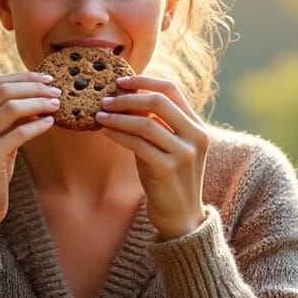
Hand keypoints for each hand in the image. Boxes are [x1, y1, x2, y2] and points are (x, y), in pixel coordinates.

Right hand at [0, 72, 60, 262]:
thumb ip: (7, 118)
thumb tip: (37, 95)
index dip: (23, 77)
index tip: (46, 78)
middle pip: (3, 90)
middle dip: (34, 87)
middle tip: (57, 90)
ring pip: (11, 107)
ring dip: (38, 102)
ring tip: (57, 105)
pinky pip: (18, 133)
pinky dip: (37, 125)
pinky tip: (50, 124)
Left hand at [96, 76, 208, 238]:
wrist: (180, 216)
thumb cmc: (167, 178)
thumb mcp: (166, 146)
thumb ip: (153, 123)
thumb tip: (123, 97)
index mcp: (197, 125)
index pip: (172, 90)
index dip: (144, 81)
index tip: (120, 81)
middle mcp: (196, 136)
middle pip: (159, 102)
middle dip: (128, 98)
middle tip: (105, 99)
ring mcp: (184, 153)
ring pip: (146, 123)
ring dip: (118, 117)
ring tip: (100, 115)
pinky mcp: (168, 169)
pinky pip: (138, 144)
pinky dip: (118, 135)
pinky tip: (105, 132)